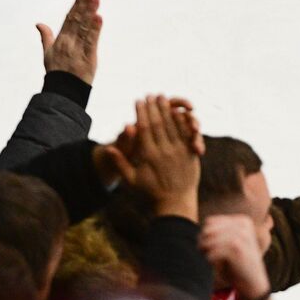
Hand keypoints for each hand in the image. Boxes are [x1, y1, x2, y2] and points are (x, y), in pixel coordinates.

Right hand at [37, 0, 101, 84]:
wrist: (63, 91)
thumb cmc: (57, 72)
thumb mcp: (48, 53)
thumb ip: (46, 37)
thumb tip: (39, 23)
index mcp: (60, 39)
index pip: (69, 18)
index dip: (77, 4)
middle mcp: (68, 42)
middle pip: (77, 19)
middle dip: (84, 4)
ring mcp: (78, 49)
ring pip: (84, 27)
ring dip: (90, 12)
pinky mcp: (88, 58)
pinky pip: (91, 41)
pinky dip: (95, 29)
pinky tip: (98, 18)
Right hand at [126, 95, 199, 220]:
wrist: (175, 204)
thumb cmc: (150, 193)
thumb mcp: (132, 180)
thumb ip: (120, 163)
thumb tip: (109, 150)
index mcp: (149, 155)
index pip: (144, 128)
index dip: (141, 113)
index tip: (138, 101)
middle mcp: (164, 151)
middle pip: (158, 123)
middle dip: (154, 107)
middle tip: (150, 95)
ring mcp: (179, 152)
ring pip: (173, 126)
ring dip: (167, 110)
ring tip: (163, 98)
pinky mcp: (190, 154)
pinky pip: (186, 134)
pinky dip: (182, 121)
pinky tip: (179, 111)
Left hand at [199, 214, 278, 299]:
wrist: (253, 283)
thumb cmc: (238, 264)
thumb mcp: (231, 243)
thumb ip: (218, 232)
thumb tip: (195, 230)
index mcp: (242, 221)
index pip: (210, 222)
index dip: (205, 236)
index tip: (210, 248)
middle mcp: (243, 225)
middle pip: (207, 230)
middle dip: (203, 243)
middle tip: (207, 255)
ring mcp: (240, 236)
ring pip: (208, 240)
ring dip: (205, 252)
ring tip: (211, 260)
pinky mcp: (236, 249)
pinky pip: (211, 252)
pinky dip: (210, 260)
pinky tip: (216, 266)